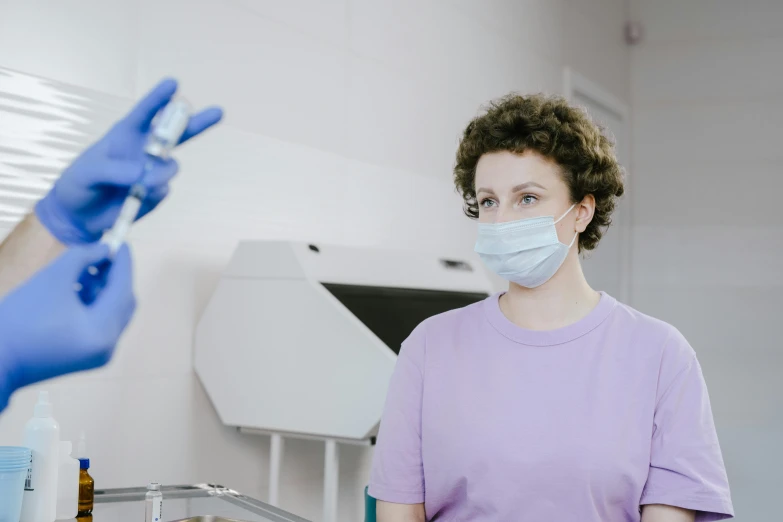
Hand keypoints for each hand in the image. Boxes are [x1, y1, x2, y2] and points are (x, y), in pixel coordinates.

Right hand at [0, 243, 135, 409]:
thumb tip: (105, 248)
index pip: (123, 290)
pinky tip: (78, 288)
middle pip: (123, 303)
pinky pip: (100, 324)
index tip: (122, 241)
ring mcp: (98, 355)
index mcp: (102, 332)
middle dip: (114, 276)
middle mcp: (107, 347)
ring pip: (112, 313)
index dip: (124, 263)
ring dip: (103, 289)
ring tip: (85, 269)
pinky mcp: (86, 356)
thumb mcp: (53, 278)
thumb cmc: (20, 318)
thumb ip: (83, 257)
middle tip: (102, 254)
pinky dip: (94, 304)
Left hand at [35, 78, 222, 244]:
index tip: (173, 83)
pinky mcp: (156, 193)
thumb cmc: (79, 184)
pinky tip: (134, 200)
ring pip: (171, 167)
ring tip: (140, 186)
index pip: (145, 113)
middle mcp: (144, 150)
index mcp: (126, 135)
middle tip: (219, 112)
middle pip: (177, 134)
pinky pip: (163, 191)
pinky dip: (151, 195)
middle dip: (198, 122)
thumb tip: (147, 174)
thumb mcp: (89, 172)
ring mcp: (152, 172)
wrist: (79, 216)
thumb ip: (116, 169)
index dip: (159, 98)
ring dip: (160, 174)